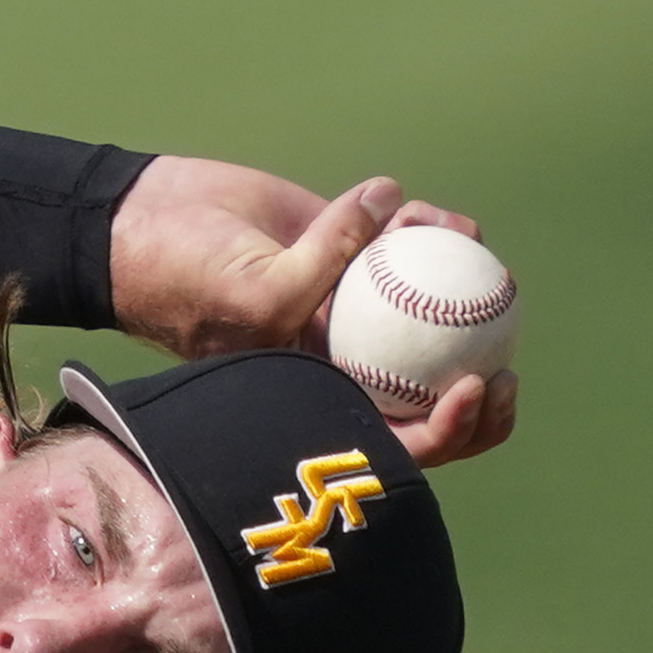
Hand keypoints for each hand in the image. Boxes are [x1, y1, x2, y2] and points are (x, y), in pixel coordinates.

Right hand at [105, 158, 517, 468]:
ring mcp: (352, 308)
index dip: (448, 430)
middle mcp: (343, 362)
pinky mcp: (351, 251)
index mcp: (320, 399)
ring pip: (429, 316)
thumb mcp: (251, 291)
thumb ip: (320, 271)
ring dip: (457, 287)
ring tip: (463, 242)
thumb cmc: (184, 272)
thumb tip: (392, 211)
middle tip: (506, 359)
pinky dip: (431, 230)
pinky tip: (437, 216)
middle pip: (429, 396)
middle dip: (482, 390)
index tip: (475, 386)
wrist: (147, 219)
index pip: (395, 440)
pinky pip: (409, 249)